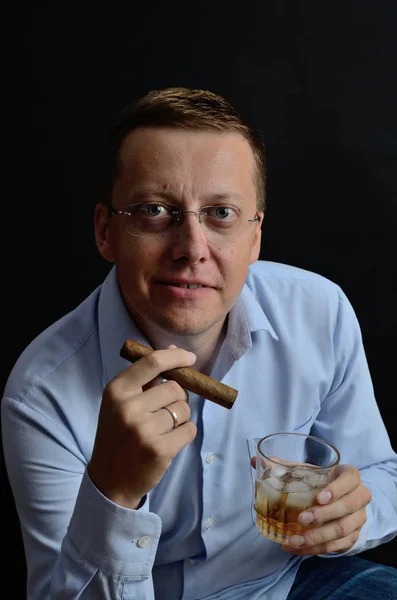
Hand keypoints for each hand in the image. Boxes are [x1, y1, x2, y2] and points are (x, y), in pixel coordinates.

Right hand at [88, 346, 196, 508]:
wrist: (109, 480)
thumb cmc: (118, 434)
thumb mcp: (122, 402)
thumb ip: (147, 377)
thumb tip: (175, 350)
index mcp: (116, 390)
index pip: (152, 362)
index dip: (175, 357)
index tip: (189, 358)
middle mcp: (127, 408)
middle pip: (174, 387)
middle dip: (179, 396)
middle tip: (167, 410)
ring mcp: (143, 430)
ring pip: (184, 409)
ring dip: (181, 417)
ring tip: (164, 428)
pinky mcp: (159, 450)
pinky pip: (189, 429)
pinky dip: (185, 433)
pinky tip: (169, 441)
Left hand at [284, 465, 371, 554]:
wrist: (336, 500)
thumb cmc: (319, 481)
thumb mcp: (306, 471)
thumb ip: (284, 466)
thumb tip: (255, 461)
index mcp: (350, 476)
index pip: (350, 479)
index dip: (337, 489)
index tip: (318, 498)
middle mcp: (360, 496)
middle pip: (348, 507)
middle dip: (324, 515)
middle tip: (301, 519)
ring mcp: (358, 518)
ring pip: (343, 530)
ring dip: (318, 537)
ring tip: (295, 540)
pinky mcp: (353, 536)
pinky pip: (338, 546)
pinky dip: (316, 549)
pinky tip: (298, 548)